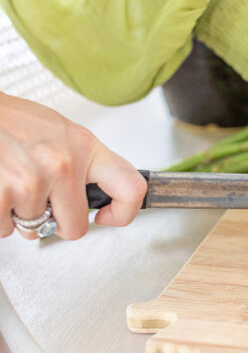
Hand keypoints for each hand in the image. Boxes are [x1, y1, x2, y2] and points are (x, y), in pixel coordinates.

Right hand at [0, 92, 146, 240]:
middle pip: (74, 227)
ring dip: (20, 215)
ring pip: (34, 230)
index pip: (130, 188)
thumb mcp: (59, 132)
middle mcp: (62, 164)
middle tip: (39, 199)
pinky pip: (5, 229)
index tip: (107, 217)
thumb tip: (96, 196)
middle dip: (55, 222)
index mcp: (84, 147)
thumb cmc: (11, 122)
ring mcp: (32, 182)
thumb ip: (81, 162)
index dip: (123, 213)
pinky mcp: (3, 194)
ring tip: (11, 183)